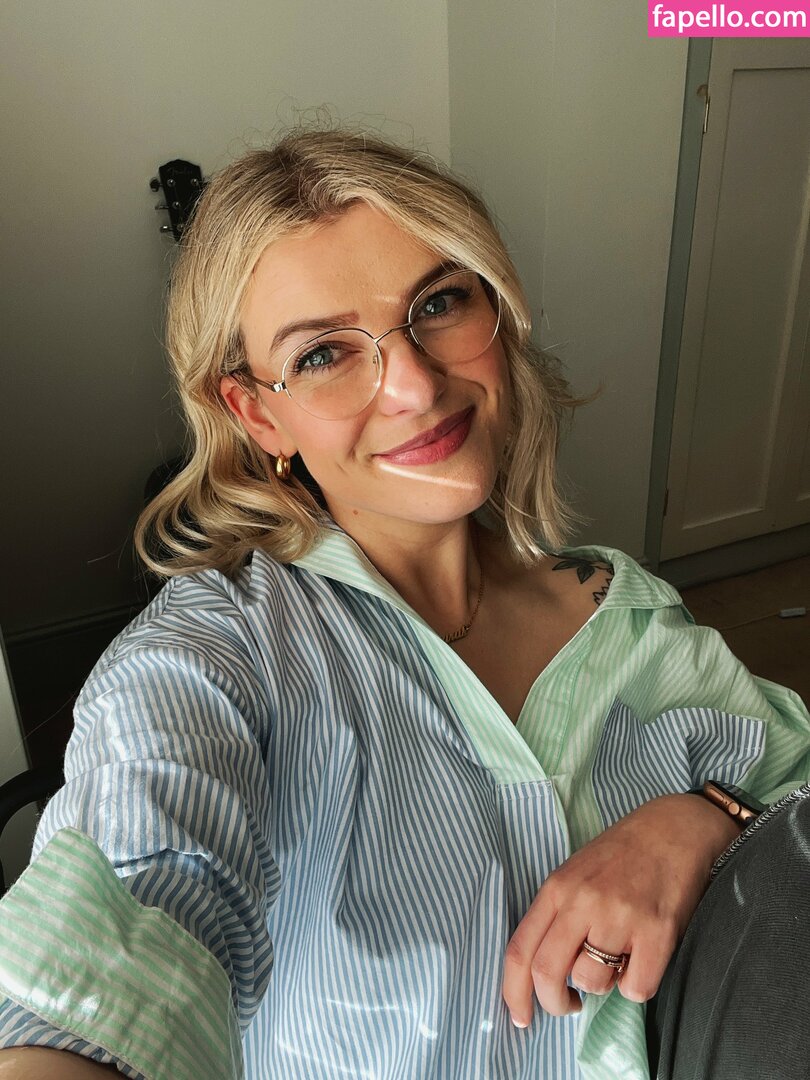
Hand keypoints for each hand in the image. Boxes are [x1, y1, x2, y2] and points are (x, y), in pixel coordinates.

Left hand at [501, 794, 740, 1025]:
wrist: (674, 829)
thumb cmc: (622, 854)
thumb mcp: (575, 873)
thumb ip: (557, 915)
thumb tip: (543, 972)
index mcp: (557, 888)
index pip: (519, 949)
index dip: (513, 992)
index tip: (520, 1016)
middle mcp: (583, 901)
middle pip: (547, 973)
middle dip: (554, 1003)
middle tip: (569, 1005)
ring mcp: (620, 916)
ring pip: (592, 982)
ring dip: (602, 986)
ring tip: (616, 959)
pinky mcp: (657, 931)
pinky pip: (635, 987)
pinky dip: (636, 985)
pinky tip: (642, 959)